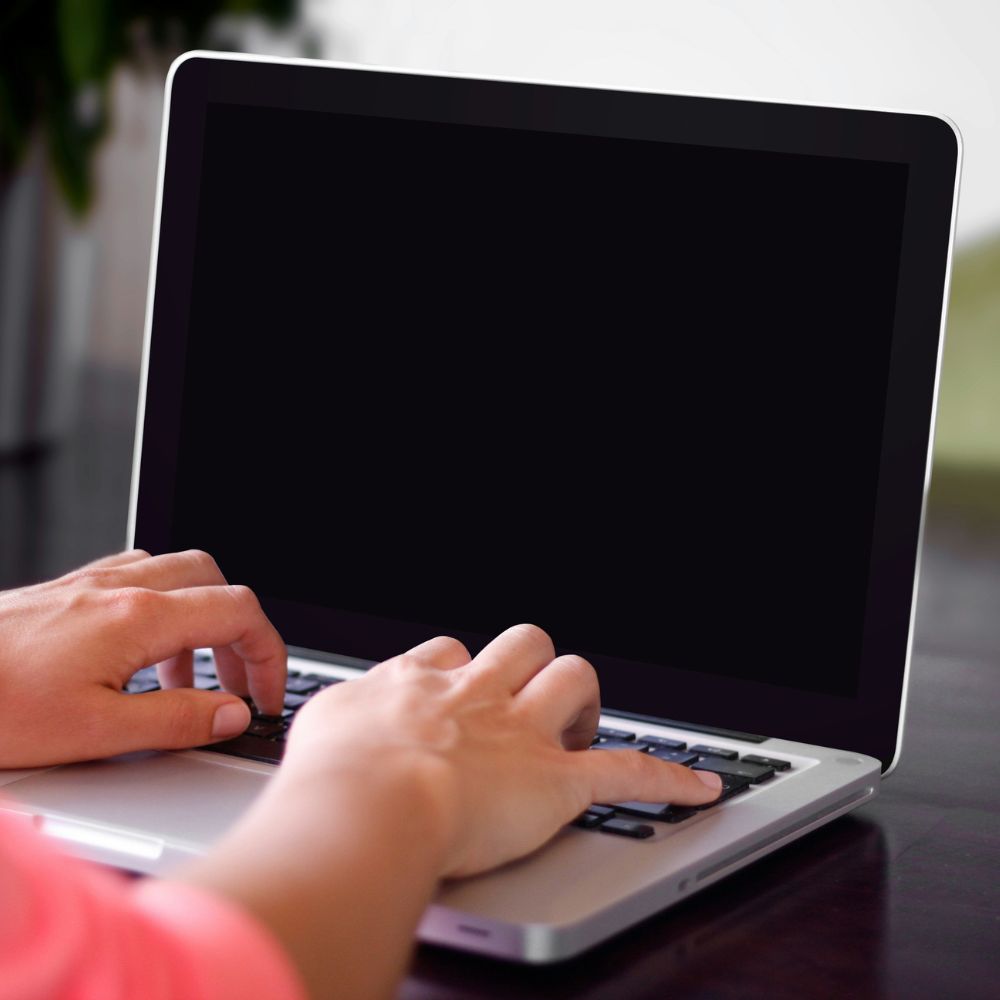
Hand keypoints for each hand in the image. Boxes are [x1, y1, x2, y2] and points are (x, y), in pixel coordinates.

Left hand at [0, 550, 285, 767]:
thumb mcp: (94, 733)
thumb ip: (176, 720)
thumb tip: (233, 714)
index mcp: (138, 618)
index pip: (238, 613)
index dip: (269, 655)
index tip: (265, 698)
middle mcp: (120, 587)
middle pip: (216, 581)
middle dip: (240, 632)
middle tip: (235, 684)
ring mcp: (90, 584)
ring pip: (177, 573)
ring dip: (201, 620)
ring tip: (187, 678)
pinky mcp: (65, 592)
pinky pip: (137, 578)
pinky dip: (162, 609)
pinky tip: (140, 652)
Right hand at [285, 624, 721, 876]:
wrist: (366, 805)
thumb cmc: (330, 776)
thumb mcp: (317, 729)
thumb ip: (337, 718)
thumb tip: (336, 726)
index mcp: (420, 682)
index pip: (451, 651)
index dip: (463, 671)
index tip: (462, 692)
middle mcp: (475, 693)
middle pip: (521, 644)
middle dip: (530, 665)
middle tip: (526, 699)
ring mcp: (520, 732)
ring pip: (572, 678)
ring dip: (582, 700)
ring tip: (580, 725)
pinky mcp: (557, 781)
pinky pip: (629, 771)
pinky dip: (669, 777)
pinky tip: (700, 785)